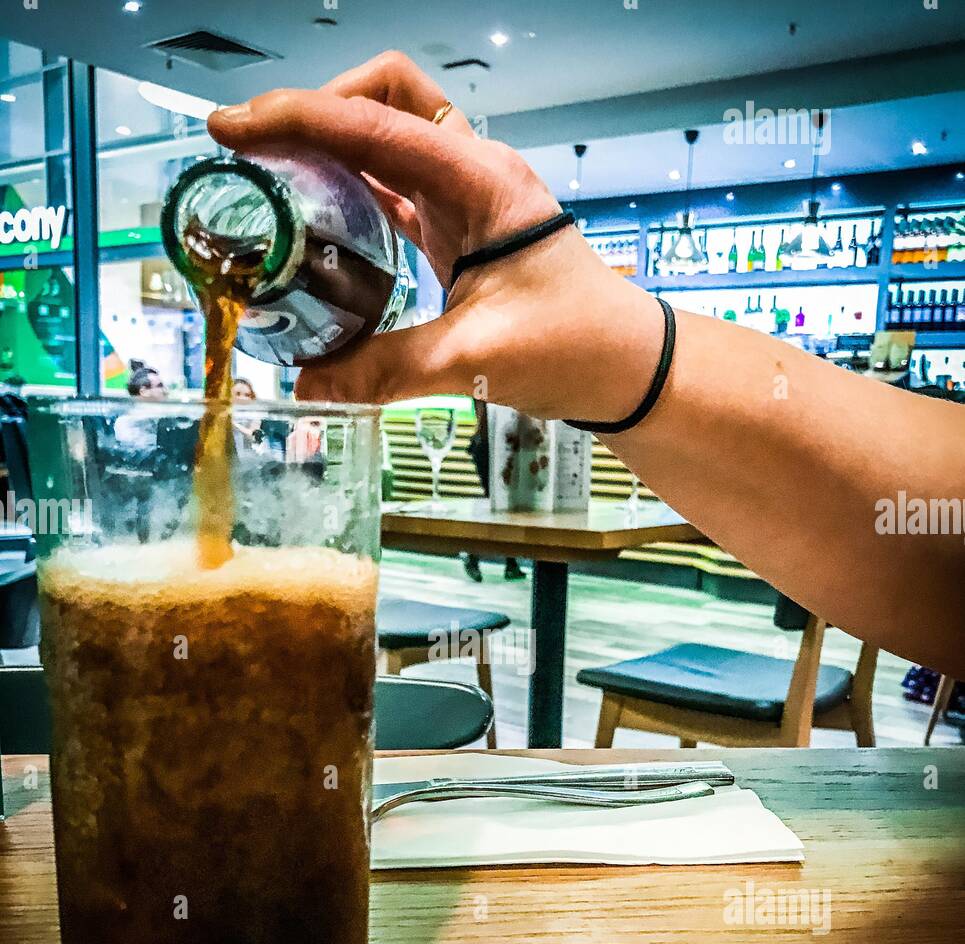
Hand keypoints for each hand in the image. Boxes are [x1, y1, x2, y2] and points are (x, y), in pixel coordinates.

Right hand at [208, 51, 662, 420]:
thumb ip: (388, 369)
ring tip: (270, 178)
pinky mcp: (460, 232)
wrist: (627, 368)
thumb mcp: (477, 358)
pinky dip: (351, 193)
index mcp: (480, 179)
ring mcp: (467, 199)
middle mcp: (472, 173)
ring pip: (386, 139)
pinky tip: (315, 219)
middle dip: (315, 110)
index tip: (235, 129)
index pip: (374, 124)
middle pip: (382, 98)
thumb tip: (310, 385)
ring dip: (329, 148)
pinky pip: (394, 190)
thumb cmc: (578, 346)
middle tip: (255, 148)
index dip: (297, 119)